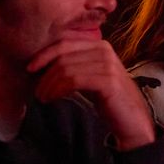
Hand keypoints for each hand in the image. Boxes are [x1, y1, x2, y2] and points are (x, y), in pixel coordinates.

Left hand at [27, 39, 155, 149]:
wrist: (133, 120)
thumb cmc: (109, 100)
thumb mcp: (91, 77)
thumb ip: (75, 66)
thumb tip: (44, 65)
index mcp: (99, 45)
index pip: (65, 43)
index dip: (44, 54)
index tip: (30, 68)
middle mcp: (104, 50)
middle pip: (63, 55)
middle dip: (45, 73)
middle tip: (37, 90)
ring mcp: (107, 64)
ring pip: (66, 68)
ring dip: (49, 84)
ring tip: (42, 97)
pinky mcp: (107, 80)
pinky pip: (73, 80)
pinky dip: (58, 89)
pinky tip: (52, 99)